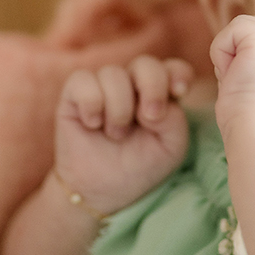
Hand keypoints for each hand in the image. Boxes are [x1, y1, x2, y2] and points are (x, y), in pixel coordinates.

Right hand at [54, 56, 195, 214]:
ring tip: (116, 134)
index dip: (177, 73)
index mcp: (161, 94)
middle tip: (149, 117)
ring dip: (118, 109)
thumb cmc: (139, 166)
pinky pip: (82, 80)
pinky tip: (93, 124)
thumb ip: (174, 120)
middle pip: (146, 64)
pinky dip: (91, 104)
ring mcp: (104, 86)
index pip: (174, 68)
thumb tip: (149, 104)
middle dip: (152, 87)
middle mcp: (133, 85)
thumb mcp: (170, 148)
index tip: (179, 92)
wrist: (102, 190)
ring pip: (113, 73)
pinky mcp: (75, 93)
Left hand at [209, 15, 254, 137]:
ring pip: (242, 28)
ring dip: (229, 58)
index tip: (253, 98)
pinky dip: (221, 54)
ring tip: (242, 86)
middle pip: (251, 33)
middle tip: (244, 91)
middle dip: (237, 59)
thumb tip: (232, 64)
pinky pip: (231, 30)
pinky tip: (236, 79)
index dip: (244, 68)